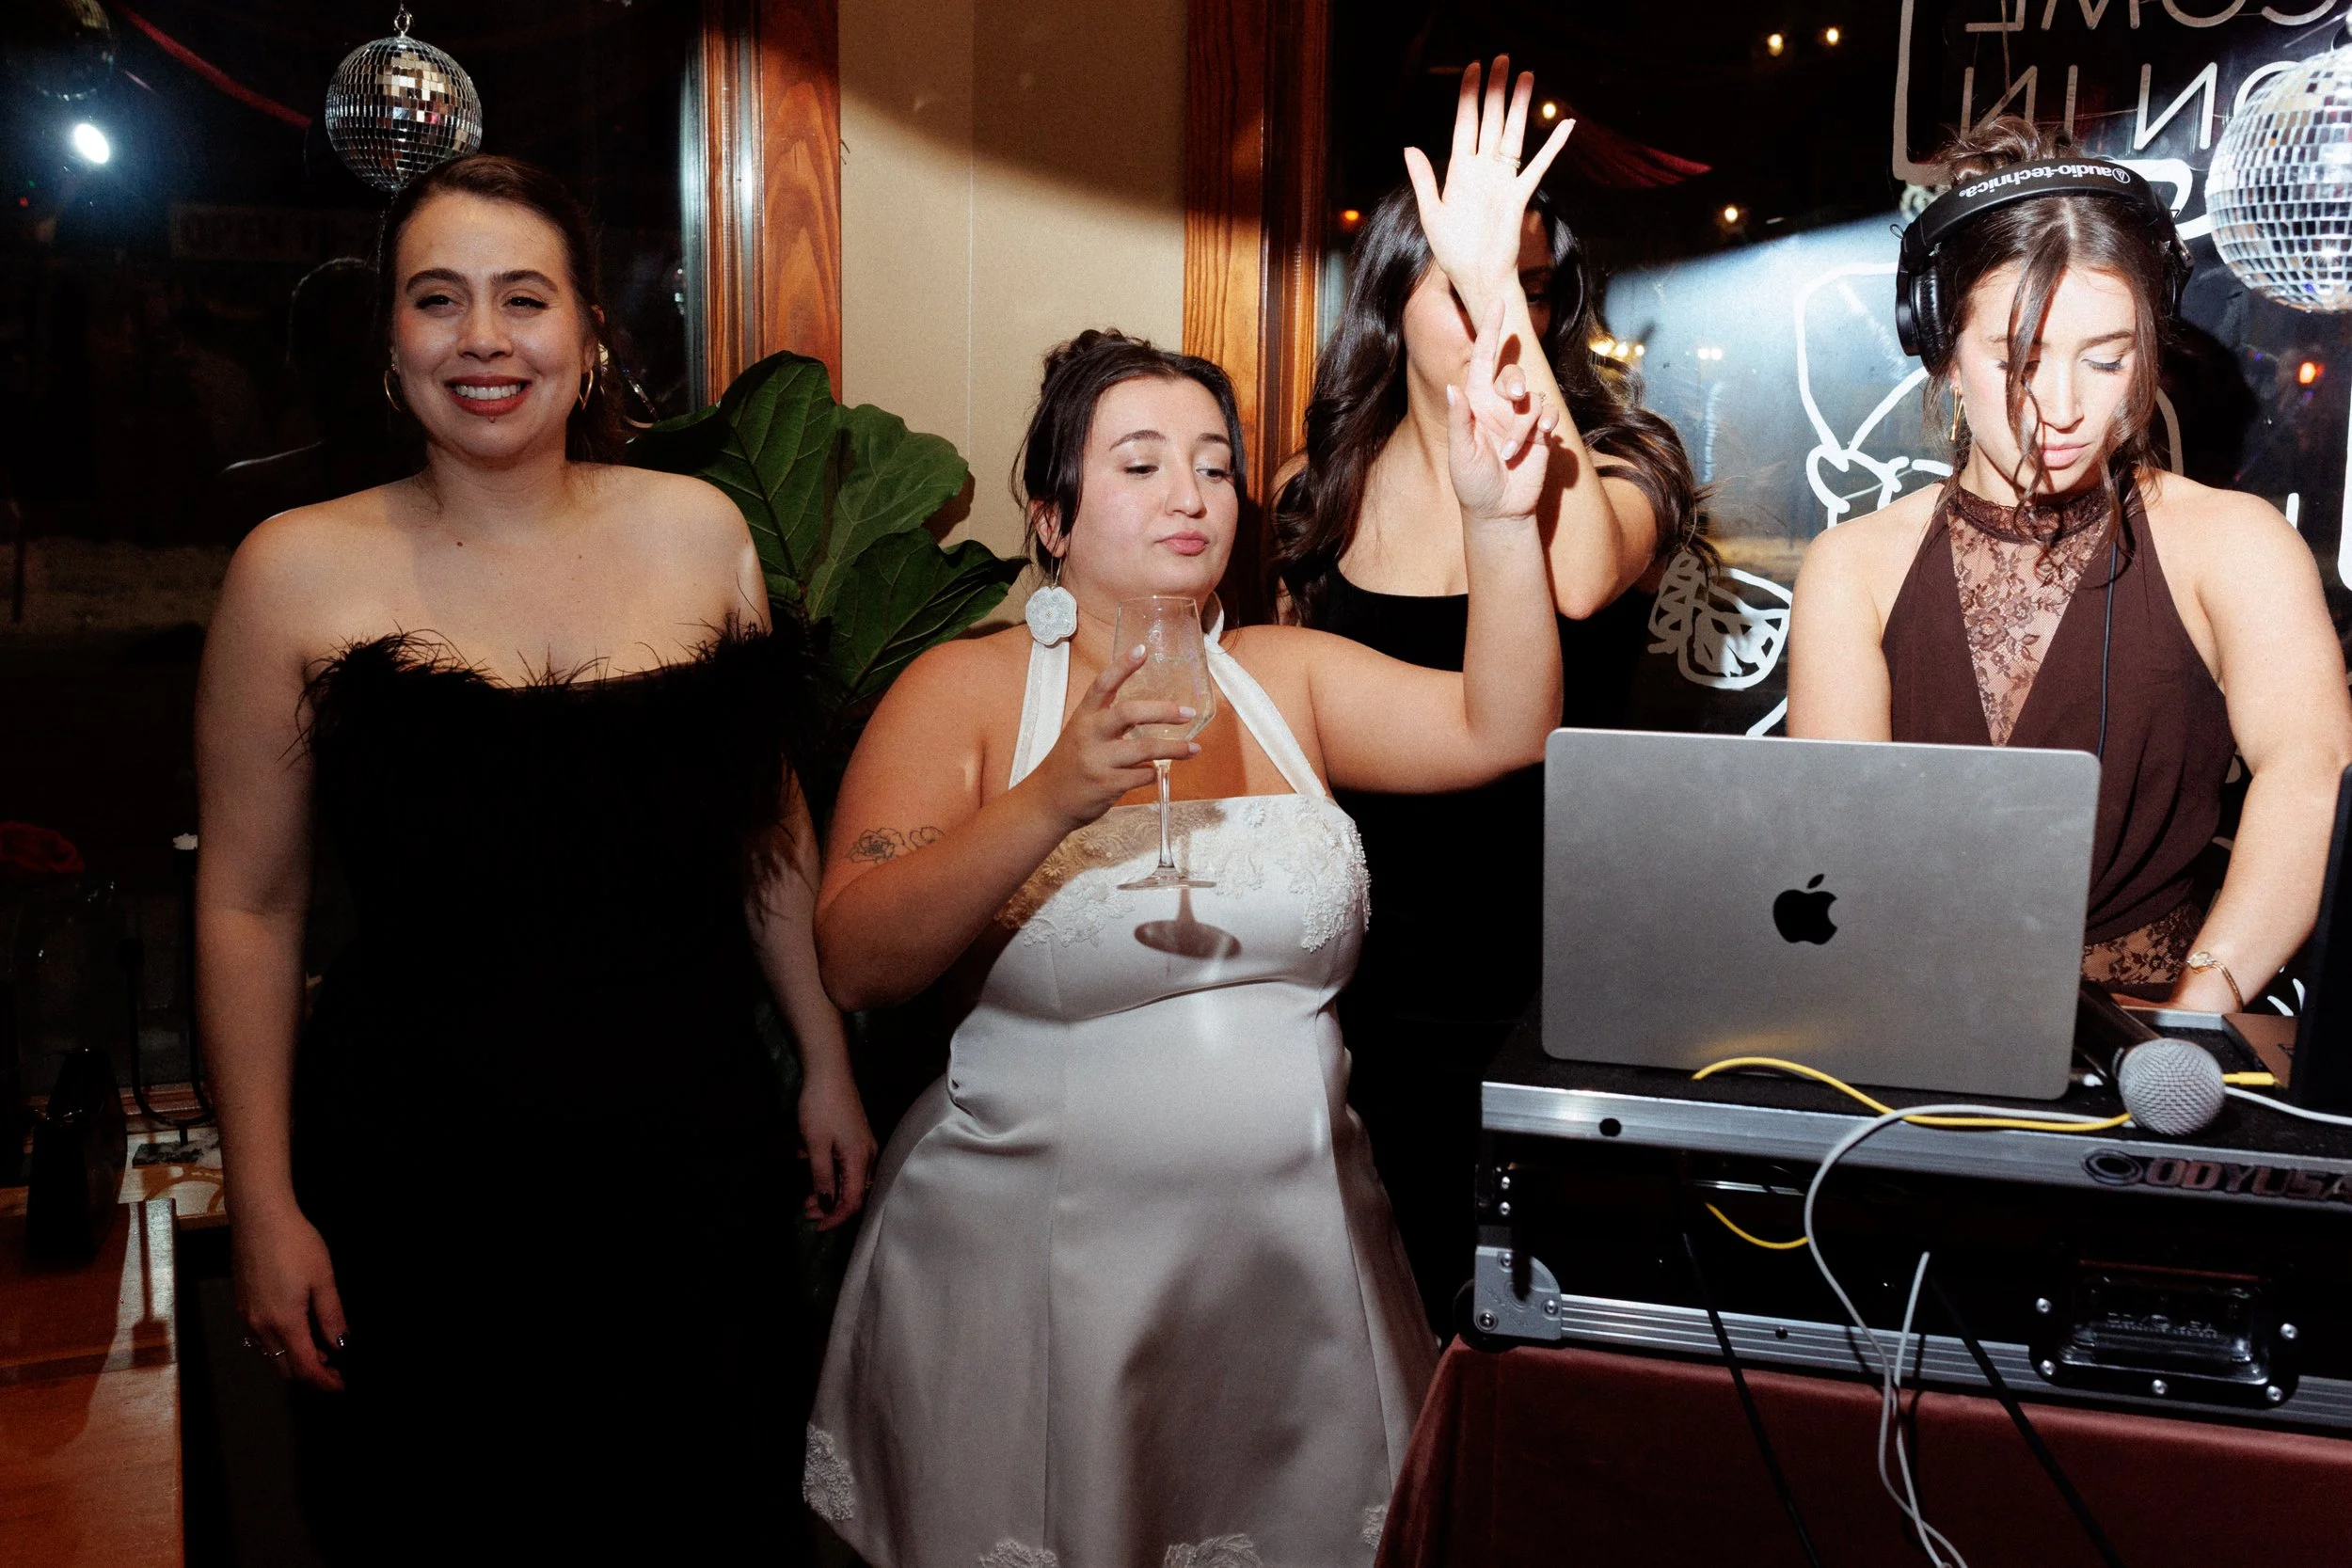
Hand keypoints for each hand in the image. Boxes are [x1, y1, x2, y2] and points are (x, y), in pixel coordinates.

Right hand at [231, 1203, 347, 1391]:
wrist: (259, 1219)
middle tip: (333, 1370)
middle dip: (309, 1375)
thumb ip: (332, 1316)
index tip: (341, 1385)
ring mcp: (246, 1317)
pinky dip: (278, 1347)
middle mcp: (260, 1327)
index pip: (305, 1367)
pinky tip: (295, 1332)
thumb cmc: (296, 1245)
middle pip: (284, 1368)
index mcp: (284, 1323)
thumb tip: (341, 1345)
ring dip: (293, 1361)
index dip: (324, 1381)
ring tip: (319, 1351)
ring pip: (269, 1356)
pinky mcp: (241, 1305)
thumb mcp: (323, 1279)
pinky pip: (259, 1340)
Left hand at [800, 1068, 877, 1230]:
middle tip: (806, 1211)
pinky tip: (810, 1166)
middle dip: (831, 1206)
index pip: (853, 1200)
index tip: (816, 1225)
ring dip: (829, 1190)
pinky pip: (846, 1164)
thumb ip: (822, 1177)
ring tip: (807, 1197)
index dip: (836, 1217)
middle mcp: (868, 1155)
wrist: (828, 1072)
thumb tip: (828, 1205)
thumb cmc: (821, 1107)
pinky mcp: (856, 1137)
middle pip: (854, 1192)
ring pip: (849, 1178)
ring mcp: (863, 1145)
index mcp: (860, 1159)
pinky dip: (830, 1173)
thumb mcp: (816, 1145)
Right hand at [1021, 643, 1200, 831]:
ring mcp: (1097, 761)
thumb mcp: (1082, 732)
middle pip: (1129, 713)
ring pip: (1144, 749)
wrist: (1048, 800)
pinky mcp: (1106, 785)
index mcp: (1084, 716)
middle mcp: (1089, 734)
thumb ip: (1109, 719)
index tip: (1143, 650)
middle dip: (1163, 711)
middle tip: (1188, 712)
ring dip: (1174, 748)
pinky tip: (1160, 770)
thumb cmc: (1072, 762)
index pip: (1103, 684)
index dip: (1122, 666)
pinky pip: (1142, 776)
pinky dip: (1155, 772)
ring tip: (1194, 748)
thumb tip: (1152, 711)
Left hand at [1403, 56, 1573, 318]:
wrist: (1474, 276)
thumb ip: (1423, 178)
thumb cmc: (1452, 249)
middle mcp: (1484, 169)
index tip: (1472, 68)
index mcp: (1460, 171)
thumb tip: (1410, 148)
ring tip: (1527, 75)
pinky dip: (1553, 145)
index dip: (1468, 97)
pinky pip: (1539, 165)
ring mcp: (1503, 179)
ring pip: (1514, 133)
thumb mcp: (1430, 211)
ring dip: (1520, 105)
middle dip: (1495, 90)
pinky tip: (1566, 124)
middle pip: (1491, 120)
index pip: (1465, 124)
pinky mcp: (1519, 194)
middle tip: (1502, 59)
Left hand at [1448, 298, 1558, 524]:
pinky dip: (1545, 422)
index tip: (1497, 303)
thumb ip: (1459, 420)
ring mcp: (1521, 418)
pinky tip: (1540, 438)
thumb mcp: (1460, 454)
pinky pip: (1549, 412)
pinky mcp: (1541, 432)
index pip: (1483, 360)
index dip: (1490, 332)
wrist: (1499, 511)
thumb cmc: (1472, 483)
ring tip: (1512, 452)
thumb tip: (1453, 387)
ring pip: (1533, 397)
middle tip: (1514, 399)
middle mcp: (1499, 405)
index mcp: (1476, 403)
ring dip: (1524, 424)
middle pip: (1514, 373)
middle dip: (1515, 383)